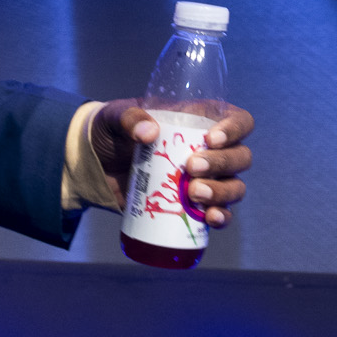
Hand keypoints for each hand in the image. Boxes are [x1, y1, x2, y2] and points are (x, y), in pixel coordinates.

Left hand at [88, 100, 253, 227]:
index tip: (212, 139)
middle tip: (192, 167)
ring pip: (234, 186)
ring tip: (195, 194)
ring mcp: (205, 180)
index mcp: (199, 120)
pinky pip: (220, 213)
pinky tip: (210, 219)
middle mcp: (210, 150)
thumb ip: (128, 118)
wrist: (96, 166)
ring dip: (222, 192)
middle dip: (222, 164)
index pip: (238, 120)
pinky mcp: (193, 206)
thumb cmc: (111, 132)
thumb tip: (148, 133)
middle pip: (240, 156)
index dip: (235, 128)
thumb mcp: (114, 117)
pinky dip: (221, 217)